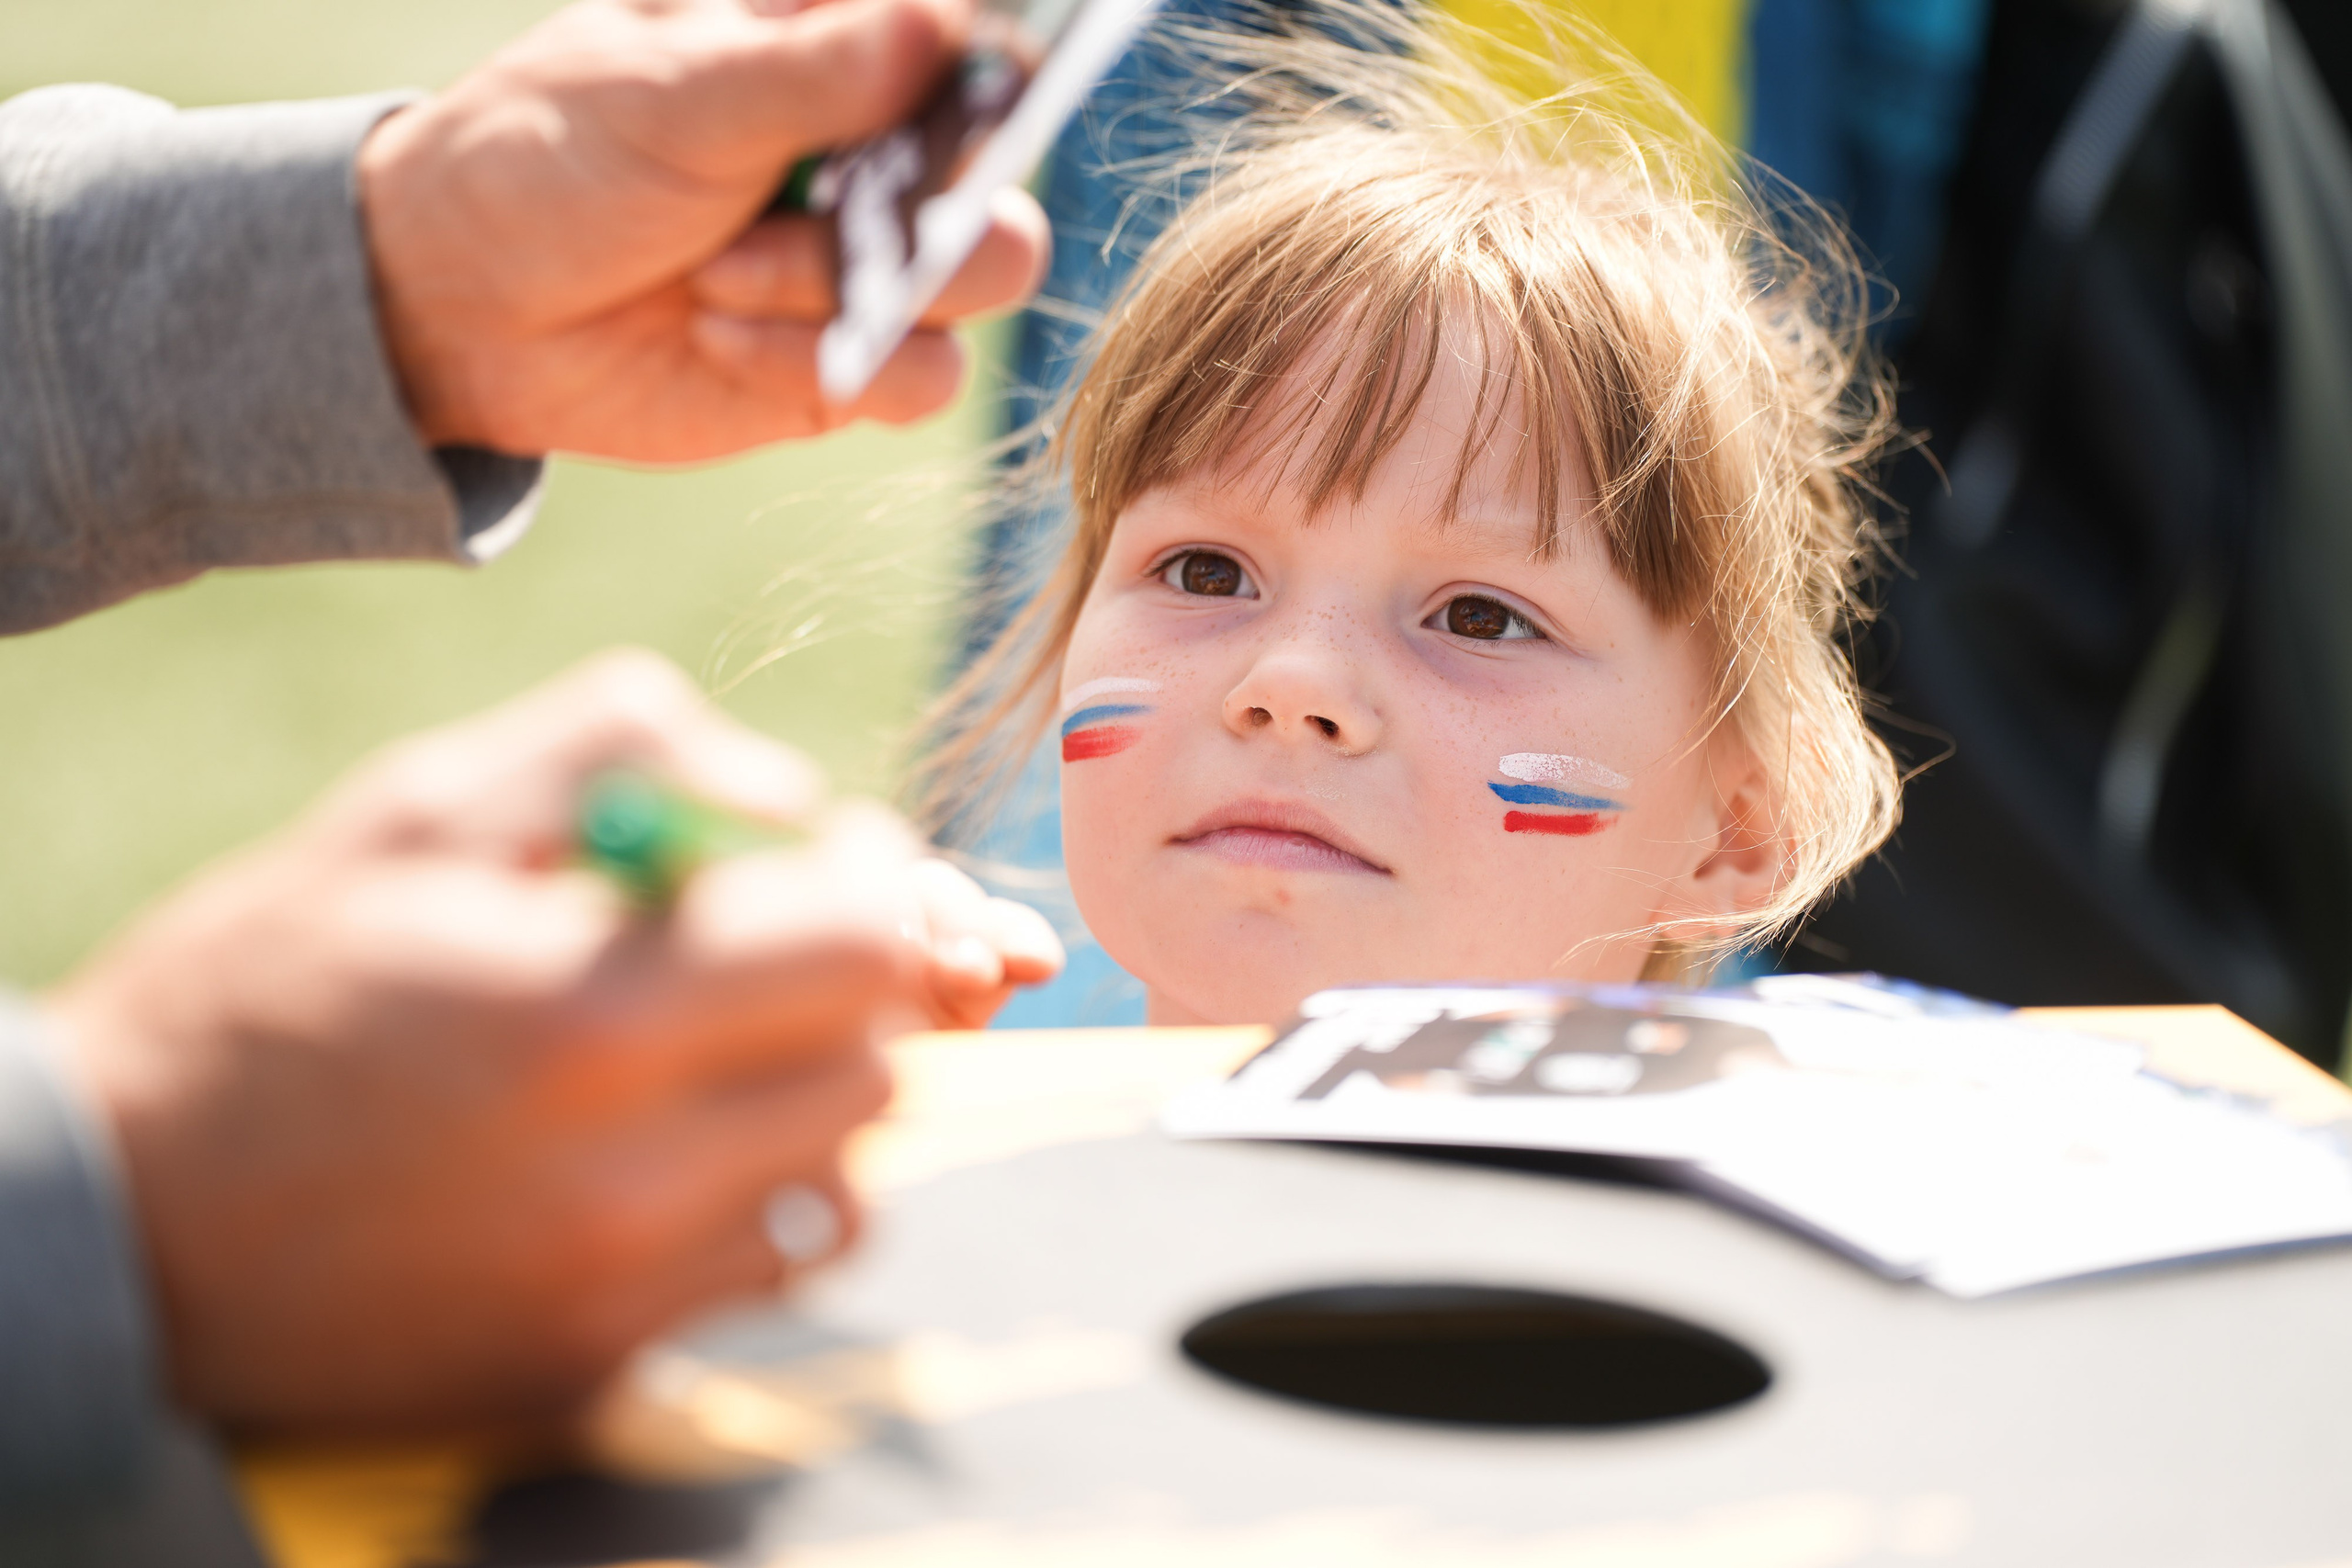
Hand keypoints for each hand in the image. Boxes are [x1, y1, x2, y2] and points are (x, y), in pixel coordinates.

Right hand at [43, 651, 1057, 1435]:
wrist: (113, 1223)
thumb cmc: (259, 993)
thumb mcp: (414, 812)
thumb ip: (624, 756)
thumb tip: (792, 792)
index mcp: (586, 1012)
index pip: (866, 947)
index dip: (871, 882)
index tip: (821, 862)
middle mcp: (627, 1174)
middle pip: (880, 1063)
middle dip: (847, 984)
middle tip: (761, 945)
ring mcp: (620, 1288)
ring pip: (849, 1170)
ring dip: (813, 1089)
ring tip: (703, 1047)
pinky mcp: (603, 1359)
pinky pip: (776, 1266)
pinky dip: (761, 1193)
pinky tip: (668, 1147)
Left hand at [357, 0, 1050, 461]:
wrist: (469, 312)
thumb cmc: (550, 162)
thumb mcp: (668, 93)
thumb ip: (809, 72)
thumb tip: (935, 26)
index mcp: (840, 48)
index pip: (972, 44)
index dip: (981, 77)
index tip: (924, 110)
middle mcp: (882, 150)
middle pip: (1003, 169)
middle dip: (917, 204)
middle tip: (821, 202)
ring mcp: (879, 260)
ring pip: (983, 275)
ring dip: (843, 285)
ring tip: (716, 275)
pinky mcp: (859, 362)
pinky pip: (926, 377)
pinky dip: (819, 363)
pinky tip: (718, 336)